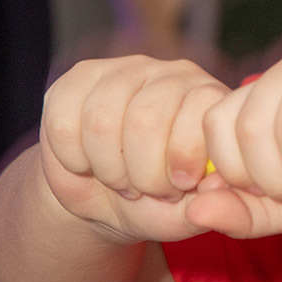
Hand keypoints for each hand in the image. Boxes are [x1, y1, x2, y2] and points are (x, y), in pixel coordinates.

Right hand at [39, 56, 229, 243]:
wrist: (106, 198)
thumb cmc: (159, 201)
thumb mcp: (190, 212)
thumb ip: (216, 203)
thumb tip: (218, 183)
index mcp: (210, 98)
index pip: (201, 106)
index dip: (185, 154)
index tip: (179, 184)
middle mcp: (173, 74)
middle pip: (146, 119)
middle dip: (142, 173)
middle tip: (144, 188)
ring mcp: (126, 70)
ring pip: (101, 121)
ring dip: (107, 169)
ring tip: (120, 179)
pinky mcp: (80, 77)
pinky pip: (64, 121)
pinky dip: (72, 158)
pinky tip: (88, 162)